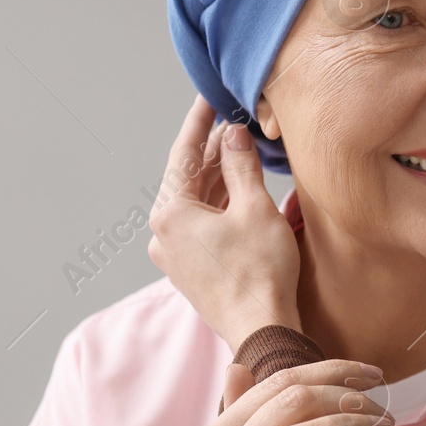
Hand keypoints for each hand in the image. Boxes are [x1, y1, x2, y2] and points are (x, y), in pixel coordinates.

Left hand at [148, 95, 301, 352]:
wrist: (261, 329)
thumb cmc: (260, 273)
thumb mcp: (255, 208)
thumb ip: (241, 165)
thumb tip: (233, 134)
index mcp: (170, 213)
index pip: (184, 153)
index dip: (200, 121)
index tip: (209, 96)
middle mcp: (164, 233)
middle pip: (189, 177)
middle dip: (212, 148)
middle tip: (233, 119)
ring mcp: (175, 254)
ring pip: (197, 202)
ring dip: (218, 176)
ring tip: (241, 148)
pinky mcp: (192, 268)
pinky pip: (202, 223)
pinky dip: (219, 203)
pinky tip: (239, 189)